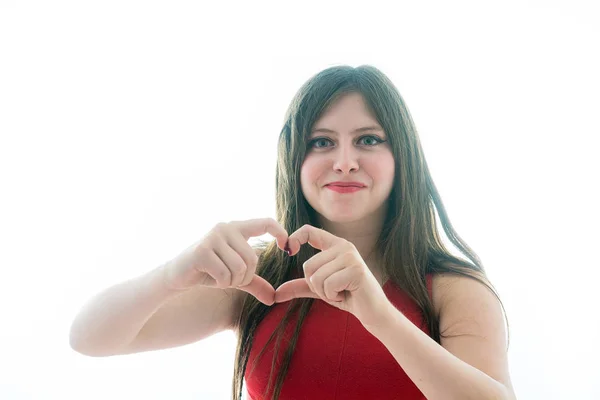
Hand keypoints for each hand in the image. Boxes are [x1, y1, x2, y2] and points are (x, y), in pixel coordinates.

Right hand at [163, 218, 287, 304]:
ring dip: (232, 281)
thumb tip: (274, 298)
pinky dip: (221, 283)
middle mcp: (225, 228)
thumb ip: (254, 283)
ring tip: (219, 278)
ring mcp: (213, 237)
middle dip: (245, 276)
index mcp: (236, 228)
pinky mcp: (202, 251)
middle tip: (230, 279)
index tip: (287, 248)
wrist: (176, 276)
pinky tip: (210, 279)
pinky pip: (225, 274)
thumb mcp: (234, 277)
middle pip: (253, 258)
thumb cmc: (207, 272)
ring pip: (240, 267)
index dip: (280, 232)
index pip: (265, 222)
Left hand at [274, 224, 391, 326]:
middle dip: (315, 285)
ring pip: (316, 277)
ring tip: (341, 291)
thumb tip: (276, 294)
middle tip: (334, 289)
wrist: (372, 311)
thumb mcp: (320, 289)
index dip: (294, 238)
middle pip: (308, 266)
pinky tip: (346, 295)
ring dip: (325, 292)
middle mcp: (343, 246)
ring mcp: (350, 256)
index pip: (309, 230)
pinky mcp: (355, 270)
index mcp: (335, 244)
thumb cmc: (347, 296)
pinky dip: (333, 296)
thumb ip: (299, 286)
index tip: (289, 251)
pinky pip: (327, 285)